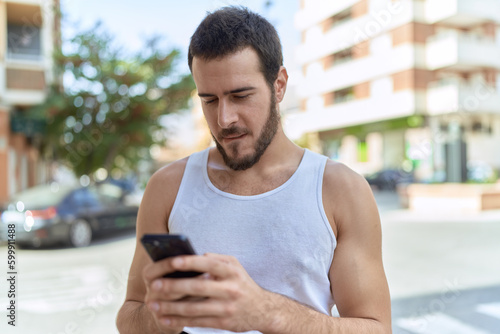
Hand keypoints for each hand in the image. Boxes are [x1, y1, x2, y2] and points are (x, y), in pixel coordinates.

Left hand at [144, 253, 277, 332]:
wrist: (263, 310)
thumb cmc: (242, 283)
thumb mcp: (235, 266)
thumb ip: (216, 259)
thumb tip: (195, 255)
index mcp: (231, 271)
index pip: (209, 264)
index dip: (191, 262)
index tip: (172, 260)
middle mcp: (230, 289)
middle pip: (198, 288)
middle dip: (174, 286)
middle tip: (155, 285)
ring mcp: (226, 307)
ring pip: (194, 308)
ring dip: (171, 307)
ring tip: (153, 304)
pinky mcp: (223, 323)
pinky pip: (197, 322)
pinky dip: (179, 321)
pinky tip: (165, 319)